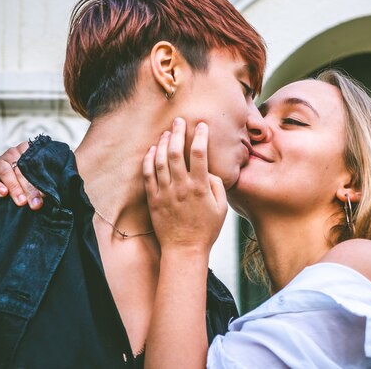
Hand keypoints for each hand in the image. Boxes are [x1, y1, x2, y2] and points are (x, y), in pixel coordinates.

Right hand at [0, 141, 44, 209]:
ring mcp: (1, 160)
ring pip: (7, 173)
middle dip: (30, 189)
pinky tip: (3, 193)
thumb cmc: (35, 174)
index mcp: (29, 149)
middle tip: (36, 203)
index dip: (40, 179)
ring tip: (22, 201)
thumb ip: (45, 179)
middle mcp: (14, 152)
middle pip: (22, 170)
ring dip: (15, 188)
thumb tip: (47, 193)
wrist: (17, 175)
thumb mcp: (42, 172)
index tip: (45, 194)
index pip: (34, 163)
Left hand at [143, 118, 227, 252]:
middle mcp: (181, 187)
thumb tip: (209, 170)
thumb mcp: (222, 208)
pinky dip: (149, 160)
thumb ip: (217, 186)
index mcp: (200, 187)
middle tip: (180, 121)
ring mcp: (165, 192)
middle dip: (178, 132)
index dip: (200, 136)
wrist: (184, 250)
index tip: (201, 125)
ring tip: (167, 132)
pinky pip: (148, 175)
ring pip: (161, 161)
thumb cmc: (206, 230)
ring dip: (164, 143)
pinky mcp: (153, 199)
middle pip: (177, 152)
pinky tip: (153, 150)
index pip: (200, 154)